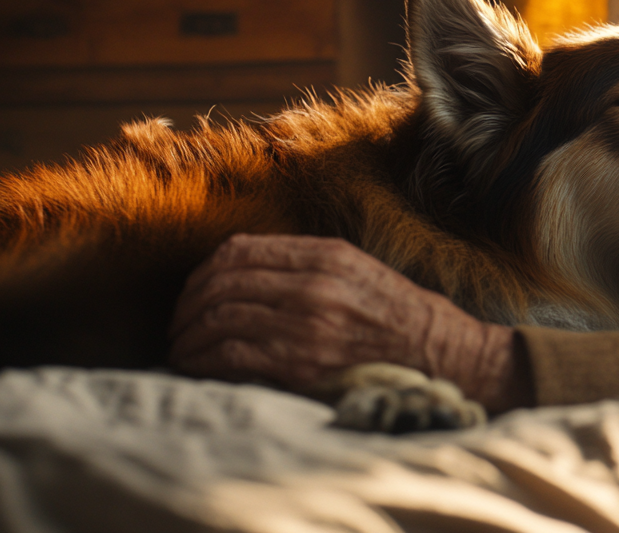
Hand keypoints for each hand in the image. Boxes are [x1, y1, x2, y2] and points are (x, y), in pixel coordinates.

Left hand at [168, 234, 529, 412]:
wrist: (441, 354)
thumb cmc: (397, 317)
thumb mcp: (357, 270)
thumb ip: (306, 265)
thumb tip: (243, 271)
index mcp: (325, 255)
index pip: (240, 251)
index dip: (204, 272)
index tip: (194, 292)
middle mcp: (314, 283)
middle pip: (222, 282)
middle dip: (188, 306)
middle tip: (177, 325)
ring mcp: (307, 323)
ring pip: (220, 317)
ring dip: (188, 336)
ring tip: (180, 350)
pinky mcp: (303, 362)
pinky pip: (231, 354)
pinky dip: (203, 360)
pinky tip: (194, 367)